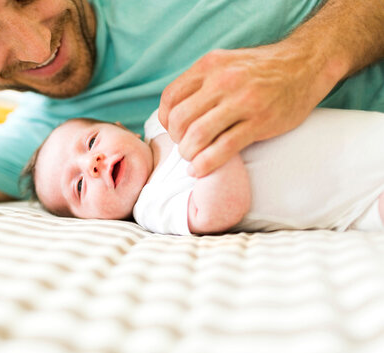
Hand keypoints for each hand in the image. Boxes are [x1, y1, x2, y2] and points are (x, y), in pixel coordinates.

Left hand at [158, 43, 334, 176]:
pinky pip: (223, 148)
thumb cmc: (260, 70)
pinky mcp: (260, 122)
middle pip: (180, 119)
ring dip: (188, 153)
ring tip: (192, 158)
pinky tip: (199, 170)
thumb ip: (201, 82)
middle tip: (185, 145)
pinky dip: (205, 164)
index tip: (173, 130)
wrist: (305, 65)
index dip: (165, 119)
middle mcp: (223, 81)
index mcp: (209, 66)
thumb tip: (173, 111)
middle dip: (176, 139)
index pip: (170, 97)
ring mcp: (243, 102)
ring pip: (198, 135)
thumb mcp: (225, 63)